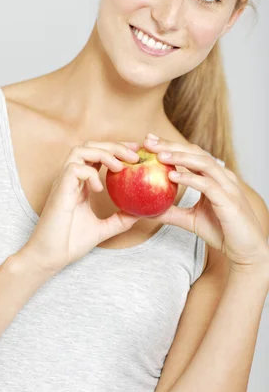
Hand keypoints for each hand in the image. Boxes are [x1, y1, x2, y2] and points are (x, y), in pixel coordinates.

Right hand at [22, 140, 141, 273]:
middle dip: (114, 145)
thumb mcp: (103, 228)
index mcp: (80, 183)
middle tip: (135, 155)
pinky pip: (74, 168)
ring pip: (81, 150)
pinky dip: (90, 173)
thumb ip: (121, 218)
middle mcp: (70, 178)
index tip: (136, 153)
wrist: (50, 256)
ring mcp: (63, 182)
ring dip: (103, 153)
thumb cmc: (70, 242)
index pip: (97, 155)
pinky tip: (99, 189)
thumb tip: (141, 213)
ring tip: (119, 167)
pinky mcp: (59, 190)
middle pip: (90, 146)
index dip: (116, 149)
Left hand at [143, 133, 268, 269]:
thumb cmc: (222, 232)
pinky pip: (207, 185)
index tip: (149, 141)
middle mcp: (222, 178)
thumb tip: (146, 210)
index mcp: (215, 178)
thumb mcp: (190, 220)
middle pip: (196, 153)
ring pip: (204, 163)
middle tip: (149, 140)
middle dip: (171, 145)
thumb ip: (171, 212)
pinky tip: (172, 176)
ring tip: (159, 155)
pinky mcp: (229, 201)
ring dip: (180, 157)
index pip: (191, 155)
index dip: (171, 146)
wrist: (245, 251)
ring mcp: (227, 187)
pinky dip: (189, 178)